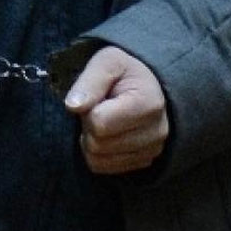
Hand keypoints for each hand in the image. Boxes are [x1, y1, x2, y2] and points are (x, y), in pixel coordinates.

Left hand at [64, 46, 168, 174]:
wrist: (150, 85)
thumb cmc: (125, 73)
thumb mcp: (107, 62)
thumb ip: (90, 81)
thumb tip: (73, 106)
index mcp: (149, 103)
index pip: (99, 123)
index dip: (87, 110)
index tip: (97, 98)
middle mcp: (157, 132)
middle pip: (97, 144)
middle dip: (89, 126)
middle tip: (99, 109)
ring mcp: (152, 151)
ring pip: (97, 159)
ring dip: (91, 140)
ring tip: (104, 120)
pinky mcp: (143, 163)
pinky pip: (103, 168)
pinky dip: (97, 153)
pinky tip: (107, 134)